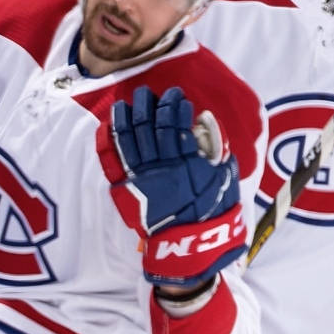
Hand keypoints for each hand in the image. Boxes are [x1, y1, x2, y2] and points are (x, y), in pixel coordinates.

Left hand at [109, 85, 245, 288]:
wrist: (188, 242)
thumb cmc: (211, 208)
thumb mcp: (223, 177)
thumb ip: (216, 148)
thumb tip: (204, 120)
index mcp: (187, 163)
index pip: (176, 126)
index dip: (174, 108)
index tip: (175, 95)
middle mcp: (162, 167)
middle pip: (149, 128)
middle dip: (148, 106)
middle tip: (147, 92)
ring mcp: (142, 177)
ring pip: (130, 140)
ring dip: (128, 118)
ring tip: (128, 101)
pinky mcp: (129, 189)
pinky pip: (114, 160)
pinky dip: (110, 141)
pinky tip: (110, 125)